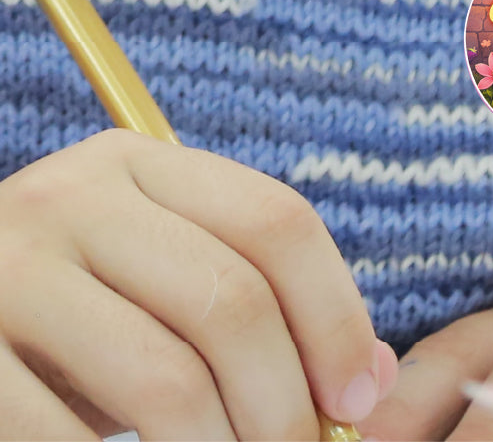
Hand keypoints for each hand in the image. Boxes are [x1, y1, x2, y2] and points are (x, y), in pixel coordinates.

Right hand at [0, 128, 398, 439]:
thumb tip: (371, 377)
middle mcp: (74, 198)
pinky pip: (72, 441)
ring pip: (168, 380)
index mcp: (139, 164)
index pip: (278, 221)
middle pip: (234, 301)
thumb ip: (259, 307)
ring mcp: (9, 270)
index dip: (337, 316)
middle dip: (285, 404)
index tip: (359, 398)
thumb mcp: (159, 283)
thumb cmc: (71, 319)